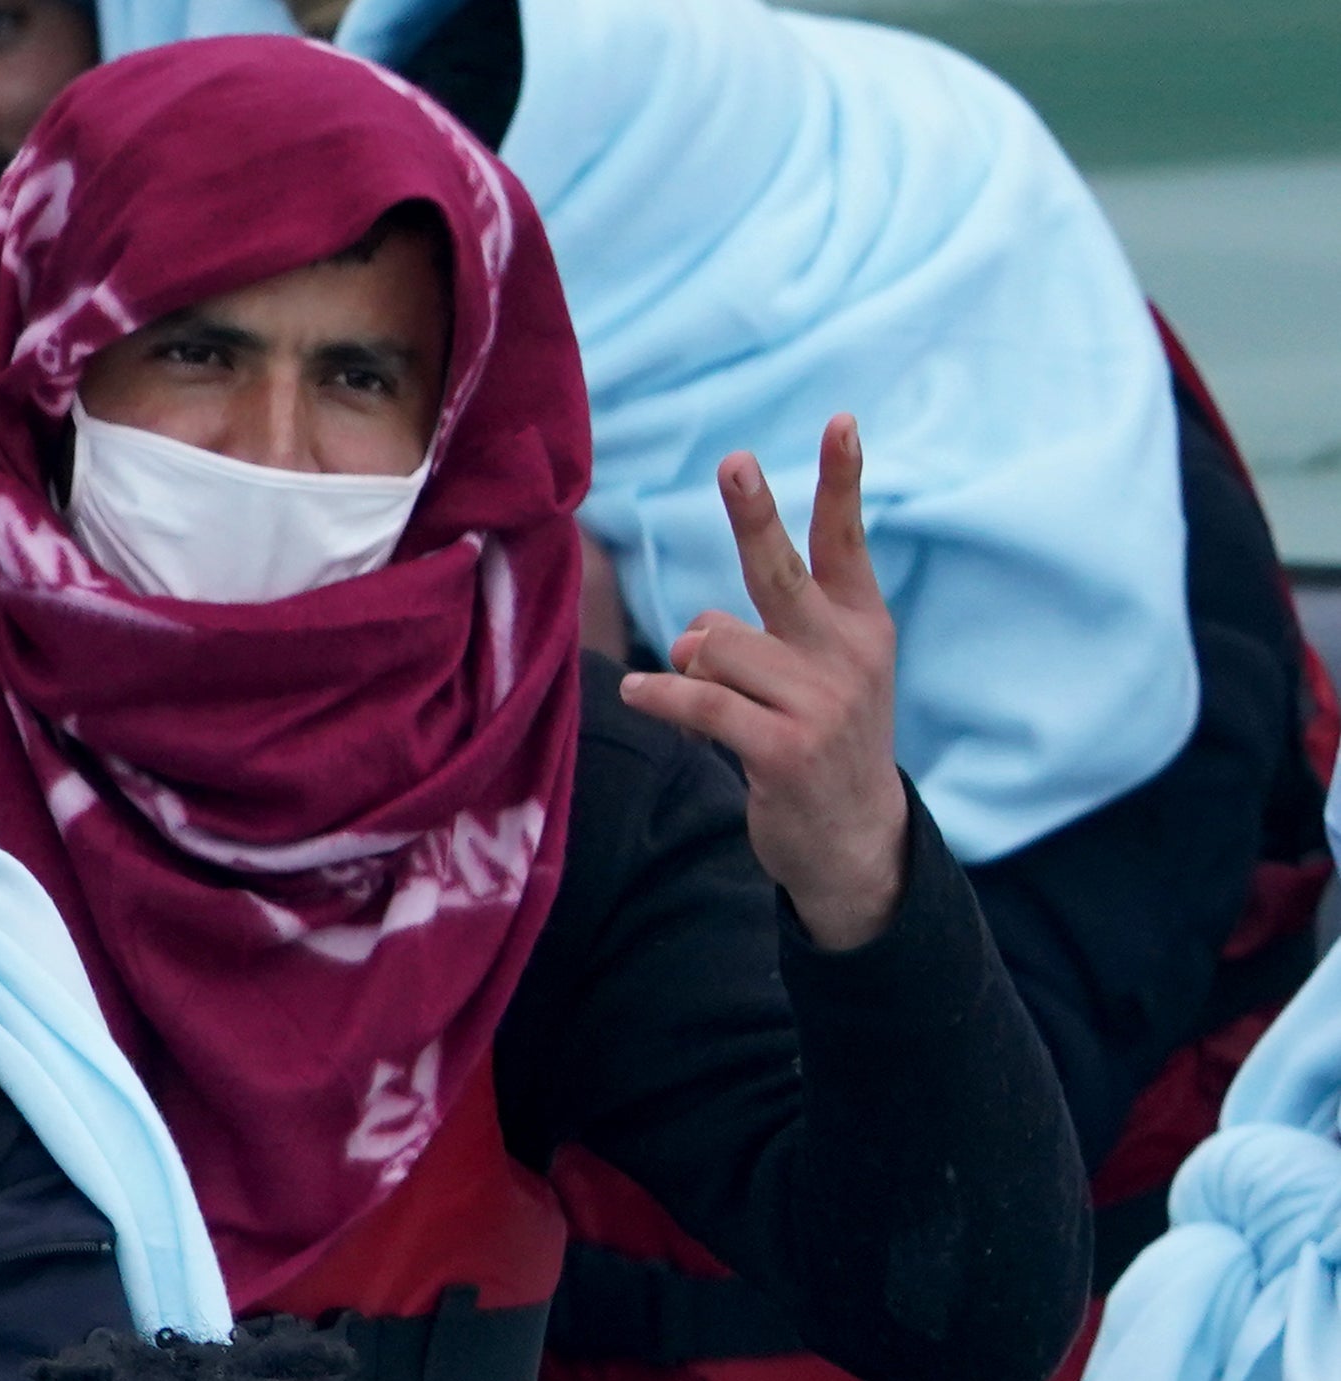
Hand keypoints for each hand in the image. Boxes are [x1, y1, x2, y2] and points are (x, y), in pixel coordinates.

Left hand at [617, 421, 909, 954]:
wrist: (854, 840)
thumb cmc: (816, 743)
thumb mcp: (811, 680)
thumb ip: (760, 638)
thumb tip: (693, 633)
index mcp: (860, 624)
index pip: (845, 541)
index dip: (842, 481)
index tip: (841, 419)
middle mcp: (847, 653)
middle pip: (779, 570)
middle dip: (753, 514)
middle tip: (732, 461)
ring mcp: (820, 701)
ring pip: (715, 645)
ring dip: (691, 668)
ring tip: (709, 700)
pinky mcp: (784, 748)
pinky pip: (700, 702)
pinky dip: (663, 695)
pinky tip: (641, 693)